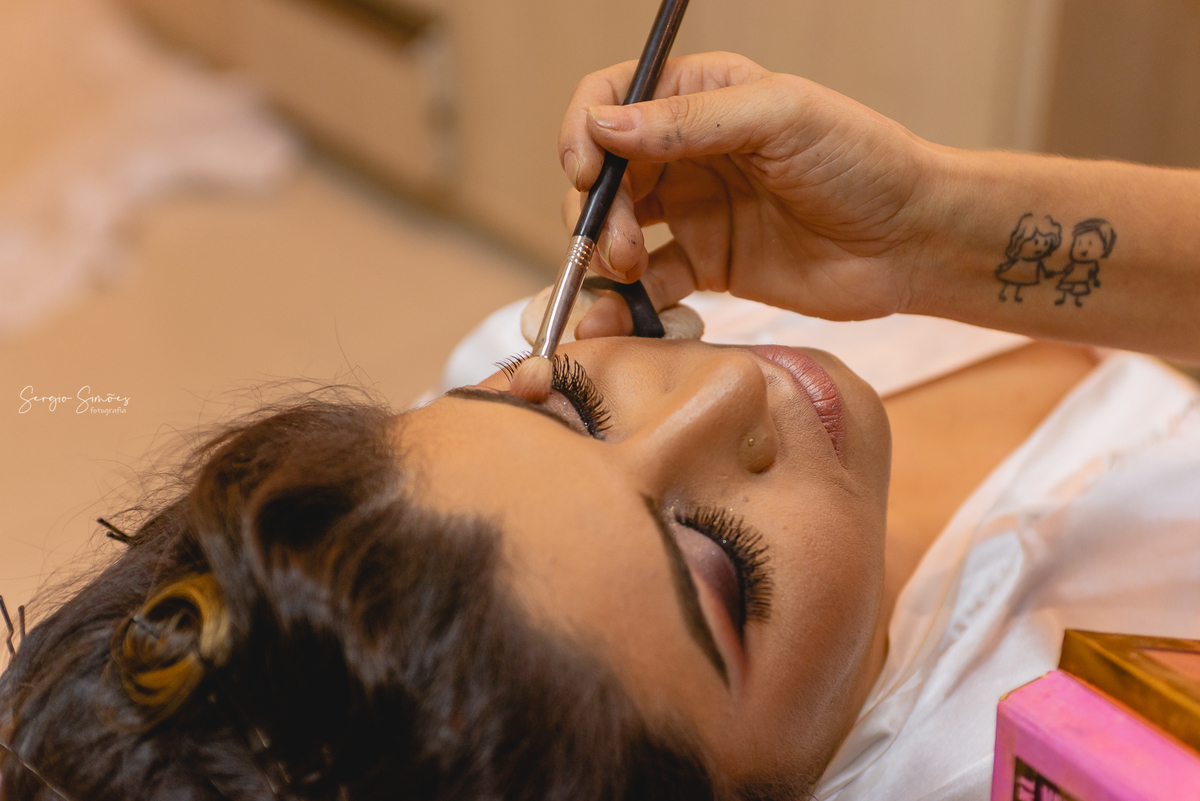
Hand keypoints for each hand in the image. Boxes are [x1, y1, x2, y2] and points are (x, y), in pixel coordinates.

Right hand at [558, 52, 944, 336]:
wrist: (912, 241)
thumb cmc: (863, 163)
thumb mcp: (781, 119)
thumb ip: (690, 123)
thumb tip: (604, 126)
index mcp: (702, 96)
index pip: (613, 100)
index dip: (585, 133)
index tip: (585, 172)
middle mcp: (689, 151)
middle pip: (606, 174)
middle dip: (594, 209)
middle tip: (619, 245)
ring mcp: (695, 211)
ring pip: (617, 230)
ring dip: (604, 255)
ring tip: (628, 276)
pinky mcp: (707, 266)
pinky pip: (650, 285)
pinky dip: (627, 303)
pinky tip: (618, 319)